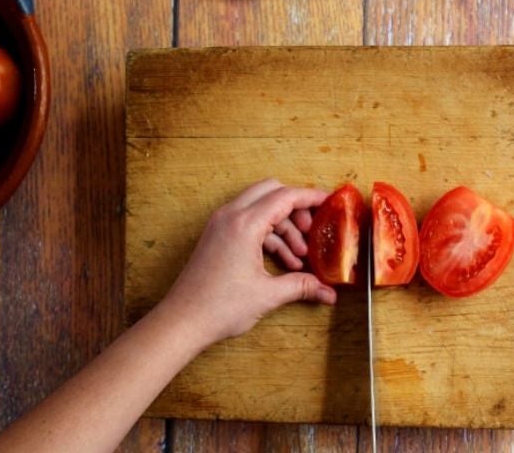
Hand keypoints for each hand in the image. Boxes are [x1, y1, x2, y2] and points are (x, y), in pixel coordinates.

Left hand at [158, 179, 336, 345]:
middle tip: (312, 232)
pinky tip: (283, 263)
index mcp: (244, 224)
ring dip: (283, 227)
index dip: (311, 197)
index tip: (330, 203)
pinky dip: (268, 236)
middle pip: (271, 192)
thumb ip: (302, 286)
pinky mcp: (217, 236)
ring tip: (300, 258)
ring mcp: (221, 224)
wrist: (183, 321)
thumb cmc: (219, 306)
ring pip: (260, 209)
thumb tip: (328, 292)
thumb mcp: (268, 295)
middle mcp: (230, 216)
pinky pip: (248, 223)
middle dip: (296, 209)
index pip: (285, 197)